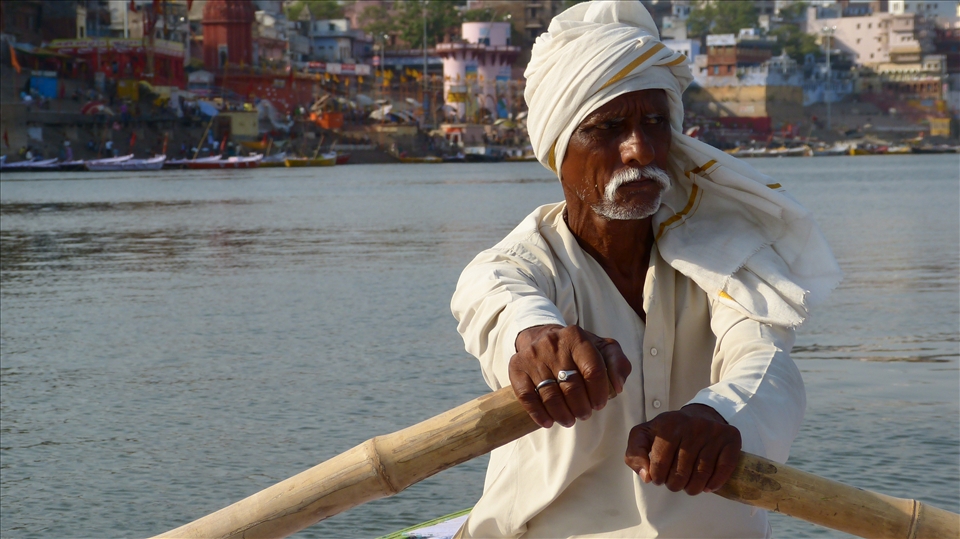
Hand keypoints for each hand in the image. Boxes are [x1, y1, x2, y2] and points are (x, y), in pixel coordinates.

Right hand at [509, 324, 631, 428]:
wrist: (540, 336)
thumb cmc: (576, 349)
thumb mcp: (601, 348)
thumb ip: (617, 363)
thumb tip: (618, 386)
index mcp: (577, 337)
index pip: (593, 370)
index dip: (599, 393)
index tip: (599, 405)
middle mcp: (553, 343)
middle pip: (571, 386)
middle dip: (581, 407)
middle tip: (584, 414)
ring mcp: (533, 355)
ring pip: (550, 394)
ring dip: (562, 414)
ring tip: (569, 420)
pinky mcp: (516, 367)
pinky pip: (527, 396)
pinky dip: (538, 413)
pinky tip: (548, 422)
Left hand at [624, 404, 740, 494]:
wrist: (700, 415)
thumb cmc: (669, 430)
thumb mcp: (644, 435)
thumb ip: (634, 454)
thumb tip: (646, 476)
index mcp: (667, 425)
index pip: (659, 465)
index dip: (657, 477)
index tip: (659, 477)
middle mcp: (692, 426)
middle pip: (681, 473)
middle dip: (675, 484)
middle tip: (675, 482)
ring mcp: (713, 431)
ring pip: (702, 474)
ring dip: (693, 488)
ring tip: (689, 486)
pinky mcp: (730, 438)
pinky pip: (724, 468)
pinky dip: (715, 483)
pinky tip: (708, 486)